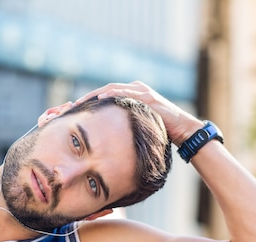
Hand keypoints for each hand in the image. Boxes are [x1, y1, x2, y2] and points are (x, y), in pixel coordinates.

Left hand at [75, 81, 203, 145]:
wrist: (182, 129)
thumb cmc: (161, 130)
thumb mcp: (138, 126)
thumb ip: (125, 125)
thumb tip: (109, 139)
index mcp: (132, 95)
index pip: (107, 94)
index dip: (91, 101)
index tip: (76, 109)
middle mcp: (136, 89)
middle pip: (106, 89)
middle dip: (88, 97)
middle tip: (73, 105)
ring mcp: (141, 91)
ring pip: (112, 89)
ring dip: (95, 95)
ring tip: (81, 102)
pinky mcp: (147, 97)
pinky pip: (125, 94)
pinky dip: (112, 95)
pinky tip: (100, 99)